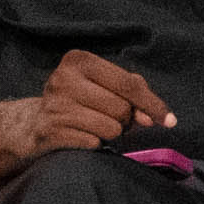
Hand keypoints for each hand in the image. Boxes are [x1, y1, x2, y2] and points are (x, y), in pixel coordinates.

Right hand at [31, 49, 175, 152]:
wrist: (34, 123)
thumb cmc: (82, 101)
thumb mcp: (106, 86)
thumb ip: (136, 95)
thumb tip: (151, 119)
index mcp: (79, 60)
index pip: (128, 83)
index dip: (153, 104)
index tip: (170, 121)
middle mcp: (63, 78)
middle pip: (122, 108)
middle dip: (124, 119)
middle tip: (107, 117)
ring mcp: (54, 105)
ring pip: (110, 128)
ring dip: (110, 133)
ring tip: (93, 125)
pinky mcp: (49, 130)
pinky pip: (93, 143)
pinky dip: (94, 143)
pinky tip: (81, 135)